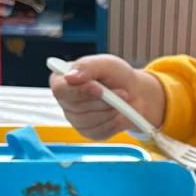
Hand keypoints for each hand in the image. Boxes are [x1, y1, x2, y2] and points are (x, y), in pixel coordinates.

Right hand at [48, 54, 166, 140]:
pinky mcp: (89, 132)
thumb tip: (69, 77)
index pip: (60, 89)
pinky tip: (120, 113)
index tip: (100, 89)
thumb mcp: (106, 64)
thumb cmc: (116, 75)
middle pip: (77, 107)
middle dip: (103, 101)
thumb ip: (87, 67)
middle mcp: (65, 101)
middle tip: (123, 93)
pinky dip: (115, 122)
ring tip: (123, 100)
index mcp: (62, 80)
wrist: (134, 93)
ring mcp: (75, 119)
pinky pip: (100, 131)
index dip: (80, 91)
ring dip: (111, 111)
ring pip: (89, 121)